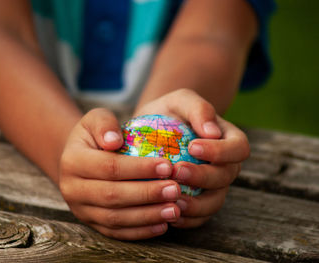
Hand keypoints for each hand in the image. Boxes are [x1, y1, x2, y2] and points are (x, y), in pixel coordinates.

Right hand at [58, 108, 181, 239]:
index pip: (109, 167)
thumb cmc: (96, 136)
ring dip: (147, 216)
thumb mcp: (96, 119)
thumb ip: (105, 124)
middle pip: (112, 196)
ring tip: (175, 209)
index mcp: (72, 161)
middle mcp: (72, 189)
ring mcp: (81, 210)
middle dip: (147, 194)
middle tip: (176, 190)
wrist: (80, 160)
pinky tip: (163, 225)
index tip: (168, 166)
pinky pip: (116, 232)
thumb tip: (115, 140)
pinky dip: (140, 231)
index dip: (139, 169)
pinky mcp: (92, 223)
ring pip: (115, 219)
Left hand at [134, 89, 249, 227]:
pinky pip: (200, 216)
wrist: (153, 130)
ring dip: (196, 205)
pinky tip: (169, 213)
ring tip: (172, 201)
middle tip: (176, 172)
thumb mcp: (181, 100)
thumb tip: (212, 131)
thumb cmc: (170, 112)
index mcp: (229, 140)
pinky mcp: (199, 201)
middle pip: (225, 177)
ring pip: (215, 201)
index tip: (193, 147)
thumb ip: (198, 108)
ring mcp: (213, 186)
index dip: (220, 151)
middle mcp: (226, 165)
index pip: (238, 148)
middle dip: (203, 177)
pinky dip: (187, 219)